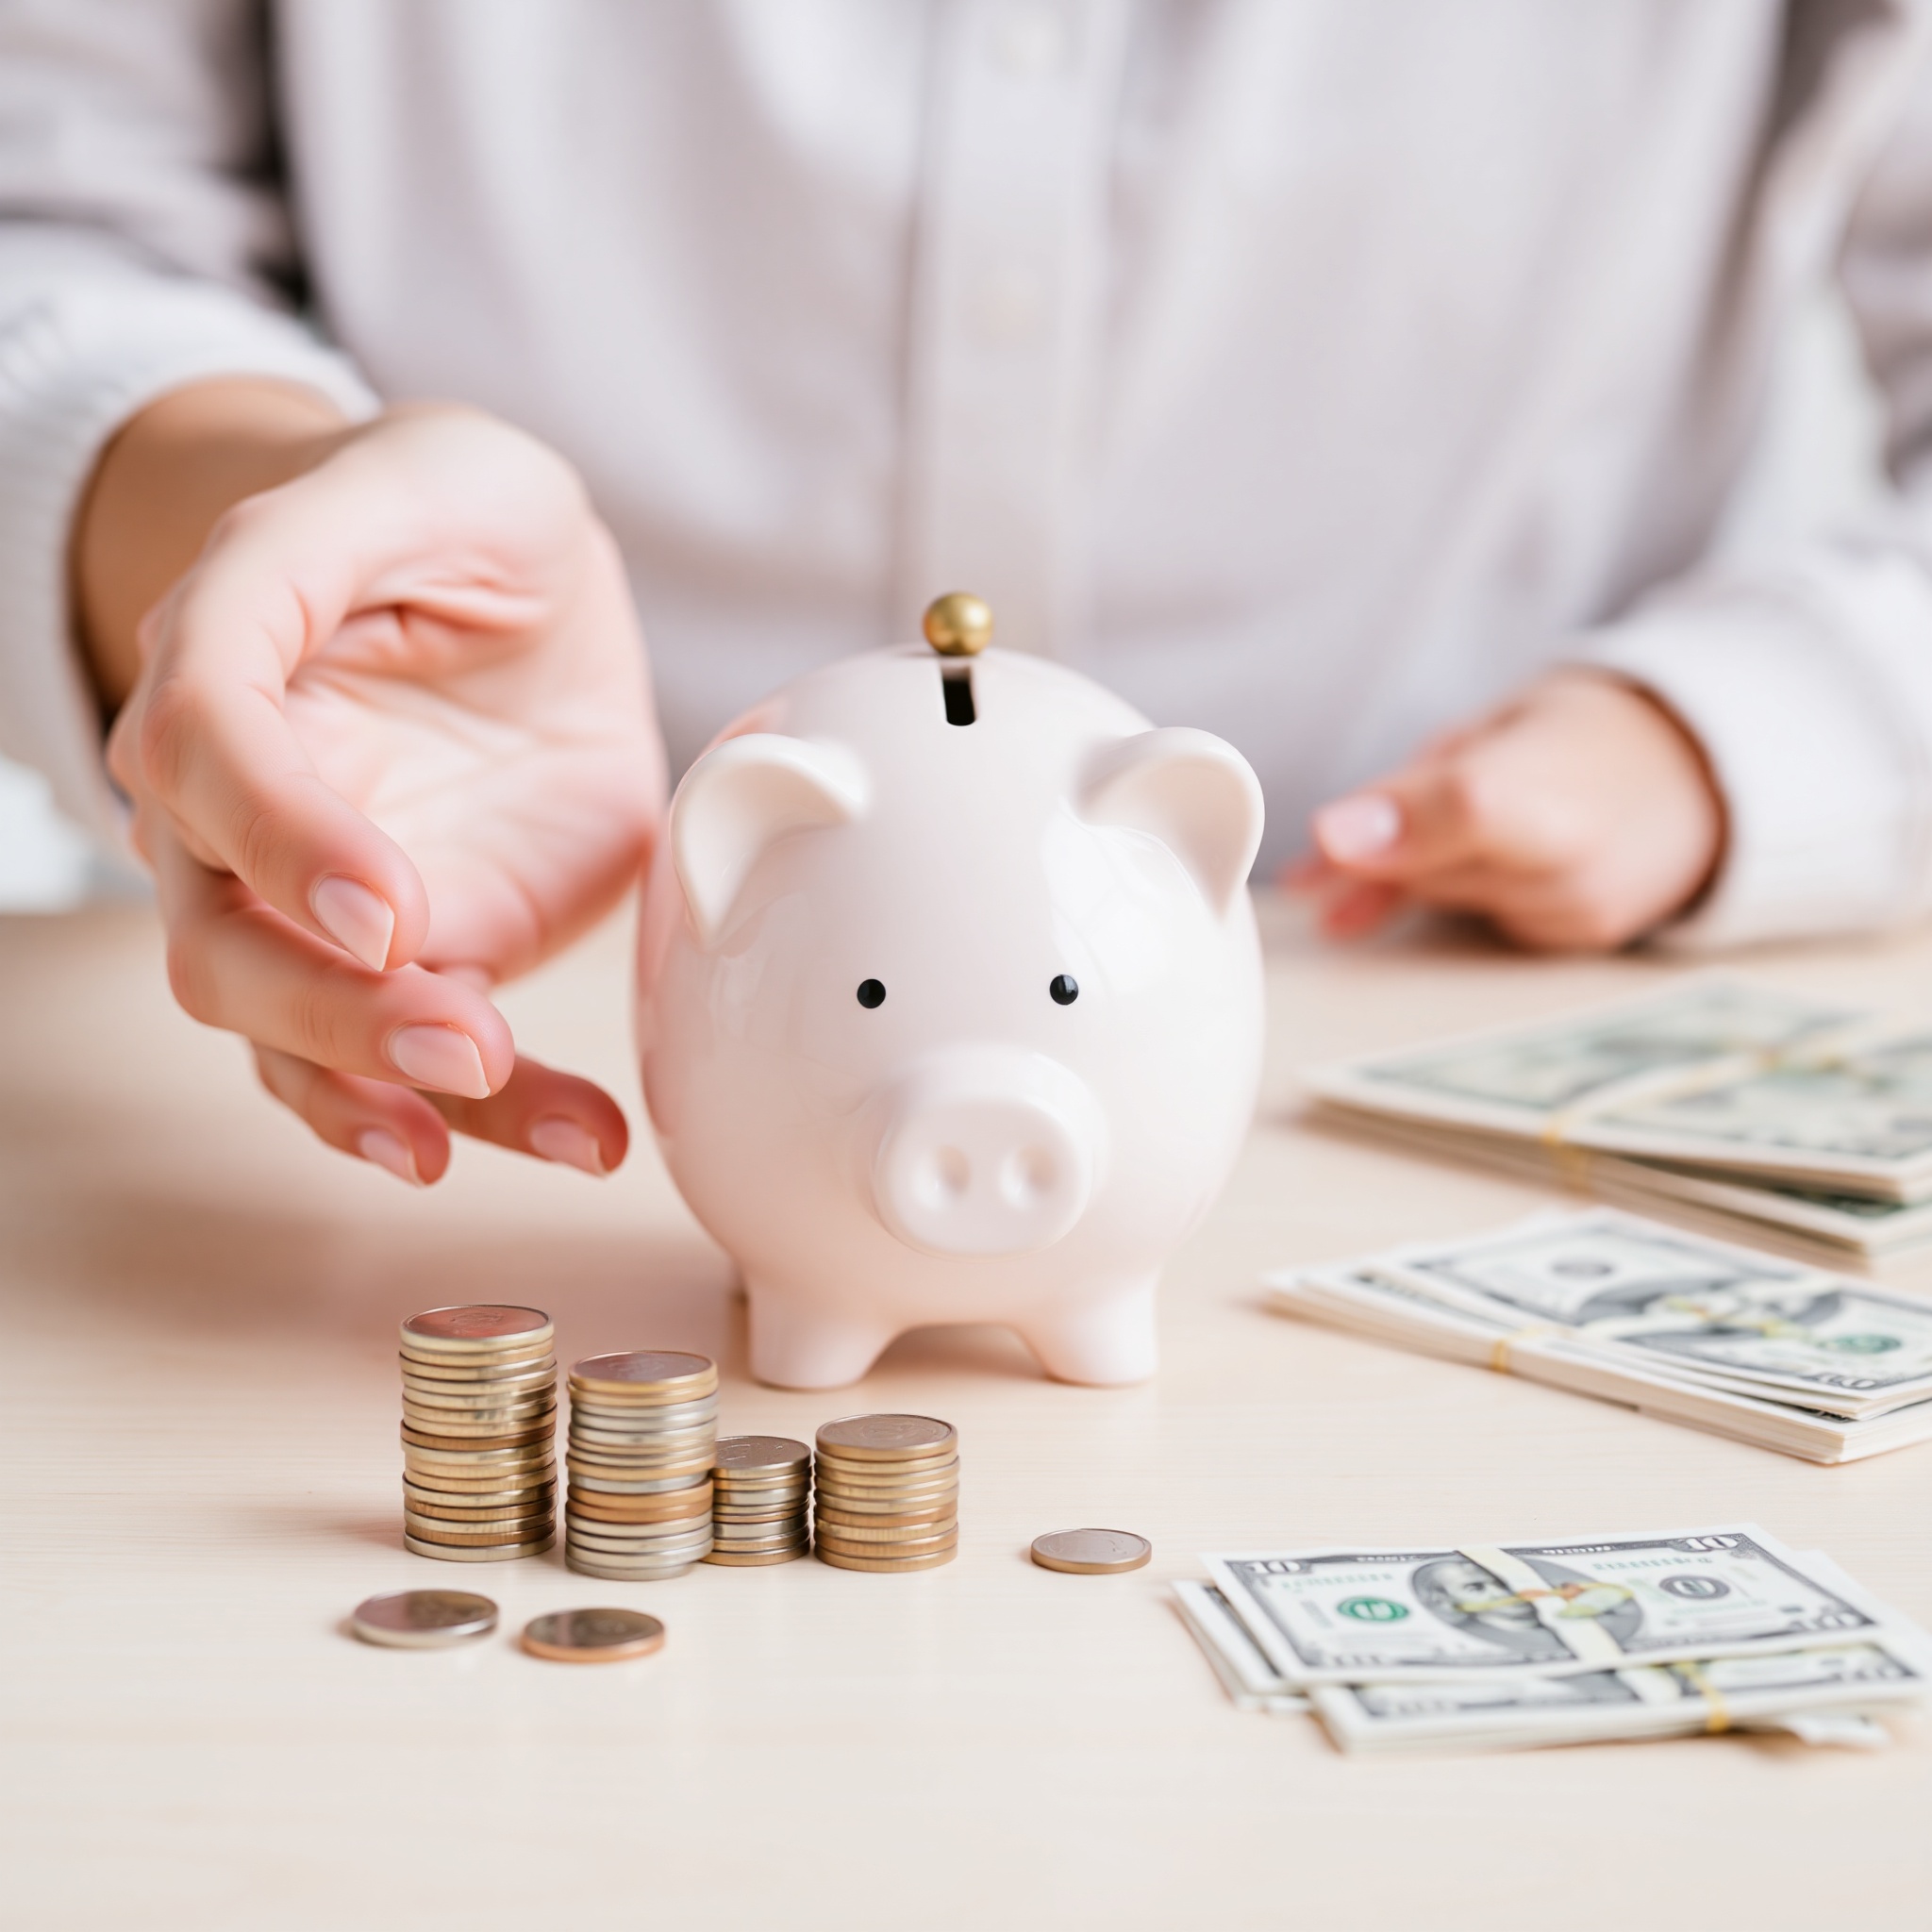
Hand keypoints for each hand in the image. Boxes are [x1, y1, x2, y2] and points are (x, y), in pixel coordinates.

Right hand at [90, 389, 662, 1182]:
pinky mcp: (427, 956)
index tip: (387, 915)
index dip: (282, 843)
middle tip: (467, 1039)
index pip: (204, 761)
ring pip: (308, 1044)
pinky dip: (503, 1116)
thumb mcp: (425, 473)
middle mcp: (240, 809)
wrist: (514, 582)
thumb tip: (313, 714)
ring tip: (555, 1127)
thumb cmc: (453, 511)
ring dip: (412, 1101)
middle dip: (336, 1017)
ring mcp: (324, 905)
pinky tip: (580, 1135)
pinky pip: (430, 1065)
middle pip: (226, 950)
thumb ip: (340, 541)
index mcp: (224, 663)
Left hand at [1288, 671, 1724, 950]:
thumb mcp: (1499, 724)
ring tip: (1401, 846)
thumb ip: (1417, 785)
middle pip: (1433, 867)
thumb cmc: (1583, 734)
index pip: (1473, 808)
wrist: (1705, 776)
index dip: (1394, 826)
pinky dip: (1455, 893)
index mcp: (1556, 777)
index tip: (1327, 839)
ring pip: (1444, 899)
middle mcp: (1576, 860)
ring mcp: (1578, 910)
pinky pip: (1479, 920)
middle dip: (1373, 852)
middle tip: (1331, 841)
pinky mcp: (1575, 941)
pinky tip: (1462, 868)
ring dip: (1407, 874)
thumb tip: (1331, 843)